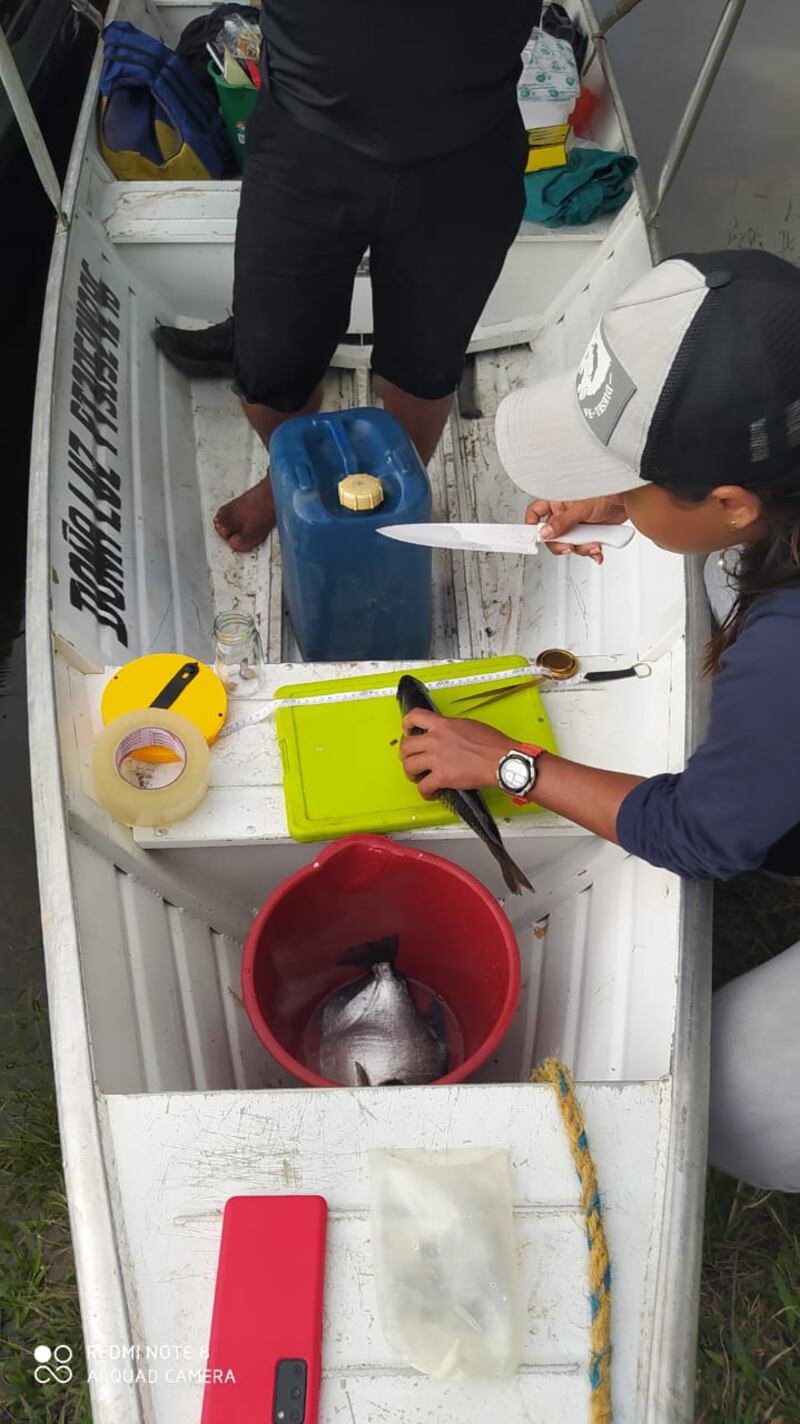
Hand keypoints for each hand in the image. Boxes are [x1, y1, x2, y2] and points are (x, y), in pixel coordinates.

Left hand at [400, 710, 515, 797]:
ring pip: (409, 766)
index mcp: (443, 725)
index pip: (414, 717)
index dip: (406, 725)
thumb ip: (452, 728)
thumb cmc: (493, 745)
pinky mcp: (442, 776)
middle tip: (412, 758)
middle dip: (406, 755)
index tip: (408, 731)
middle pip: (406, 746)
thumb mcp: (469, 725)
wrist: (502, 760)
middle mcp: (436, 740)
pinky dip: (425, 792)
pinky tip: (432, 792)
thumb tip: (446, 734)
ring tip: (419, 777)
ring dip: (412, 774)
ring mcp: (437, 759)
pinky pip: (423, 787)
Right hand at [525, 496, 626, 563]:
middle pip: (552, 536)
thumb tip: (545, 533)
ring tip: (593, 544)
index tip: (535, 538)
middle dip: (563, 544)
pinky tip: (597, 550)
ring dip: (581, 548)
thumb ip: (562, 523)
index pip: (535, 514)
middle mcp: (564, 514)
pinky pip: (583, 547)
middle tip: (570, 546)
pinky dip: (591, 551)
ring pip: (569, 544)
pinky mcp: (588, 533)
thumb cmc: (606, 491)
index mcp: (557, 502)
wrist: (628, 499)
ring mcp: (576, 525)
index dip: (532, 526)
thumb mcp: (580, 508)